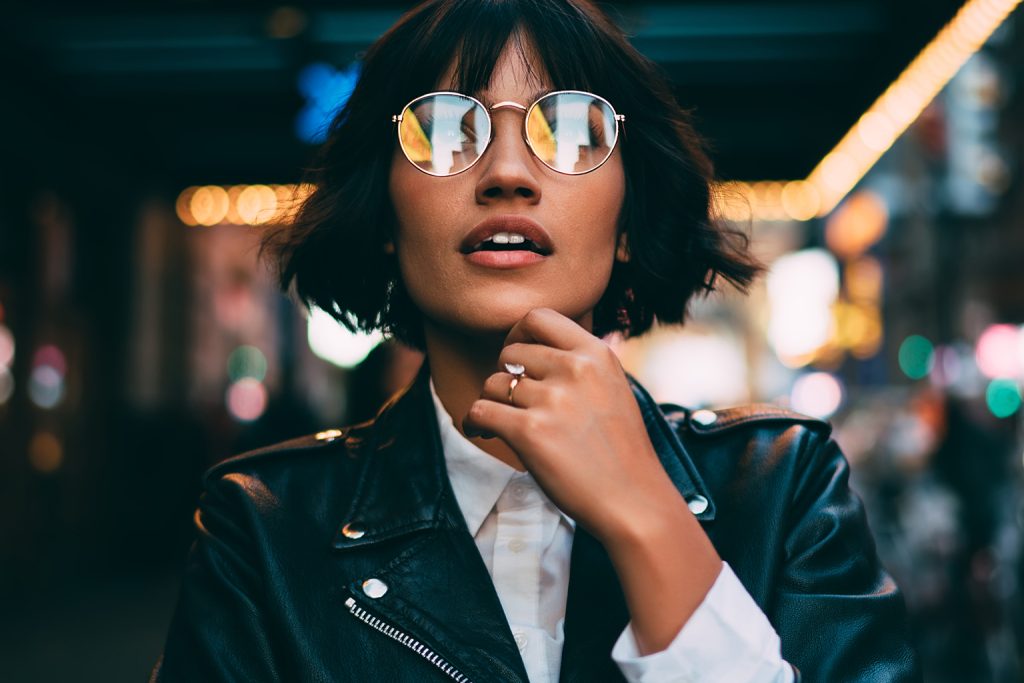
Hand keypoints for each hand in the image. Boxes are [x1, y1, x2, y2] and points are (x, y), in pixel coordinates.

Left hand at [461, 307, 687, 542]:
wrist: (633, 501)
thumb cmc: (621, 452)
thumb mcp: (614, 389)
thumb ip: (581, 366)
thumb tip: (536, 349)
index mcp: (596, 354)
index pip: (539, 317)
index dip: (518, 334)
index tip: (516, 356)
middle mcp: (574, 369)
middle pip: (510, 352)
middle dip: (504, 375)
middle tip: (510, 401)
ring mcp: (552, 399)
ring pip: (492, 383)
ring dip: (491, 402)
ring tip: (498, 423)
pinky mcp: (530, 431)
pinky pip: (479, 411)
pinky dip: (473, 423)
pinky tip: (482, 433)